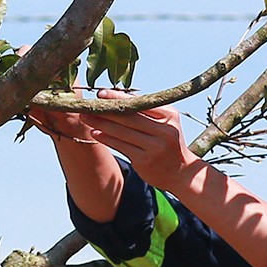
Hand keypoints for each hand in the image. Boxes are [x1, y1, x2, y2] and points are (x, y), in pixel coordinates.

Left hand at [31, 94, 195, 191]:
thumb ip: (146, 111)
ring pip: (122, 132)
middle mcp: (164, 130)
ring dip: (101, 124)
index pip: (140, 103)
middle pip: (129, 117)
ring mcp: (155, 147)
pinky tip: (95, 132)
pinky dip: (106, 138)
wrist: (182, 173)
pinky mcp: (145, 161)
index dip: (118, 98)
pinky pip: (121, 146)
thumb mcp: (165, 123)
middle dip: (106, 110)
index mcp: (170, 115)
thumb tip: (115, 96)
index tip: (100, 93)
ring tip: (85, 118)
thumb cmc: (168, 142)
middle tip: (87, 105)